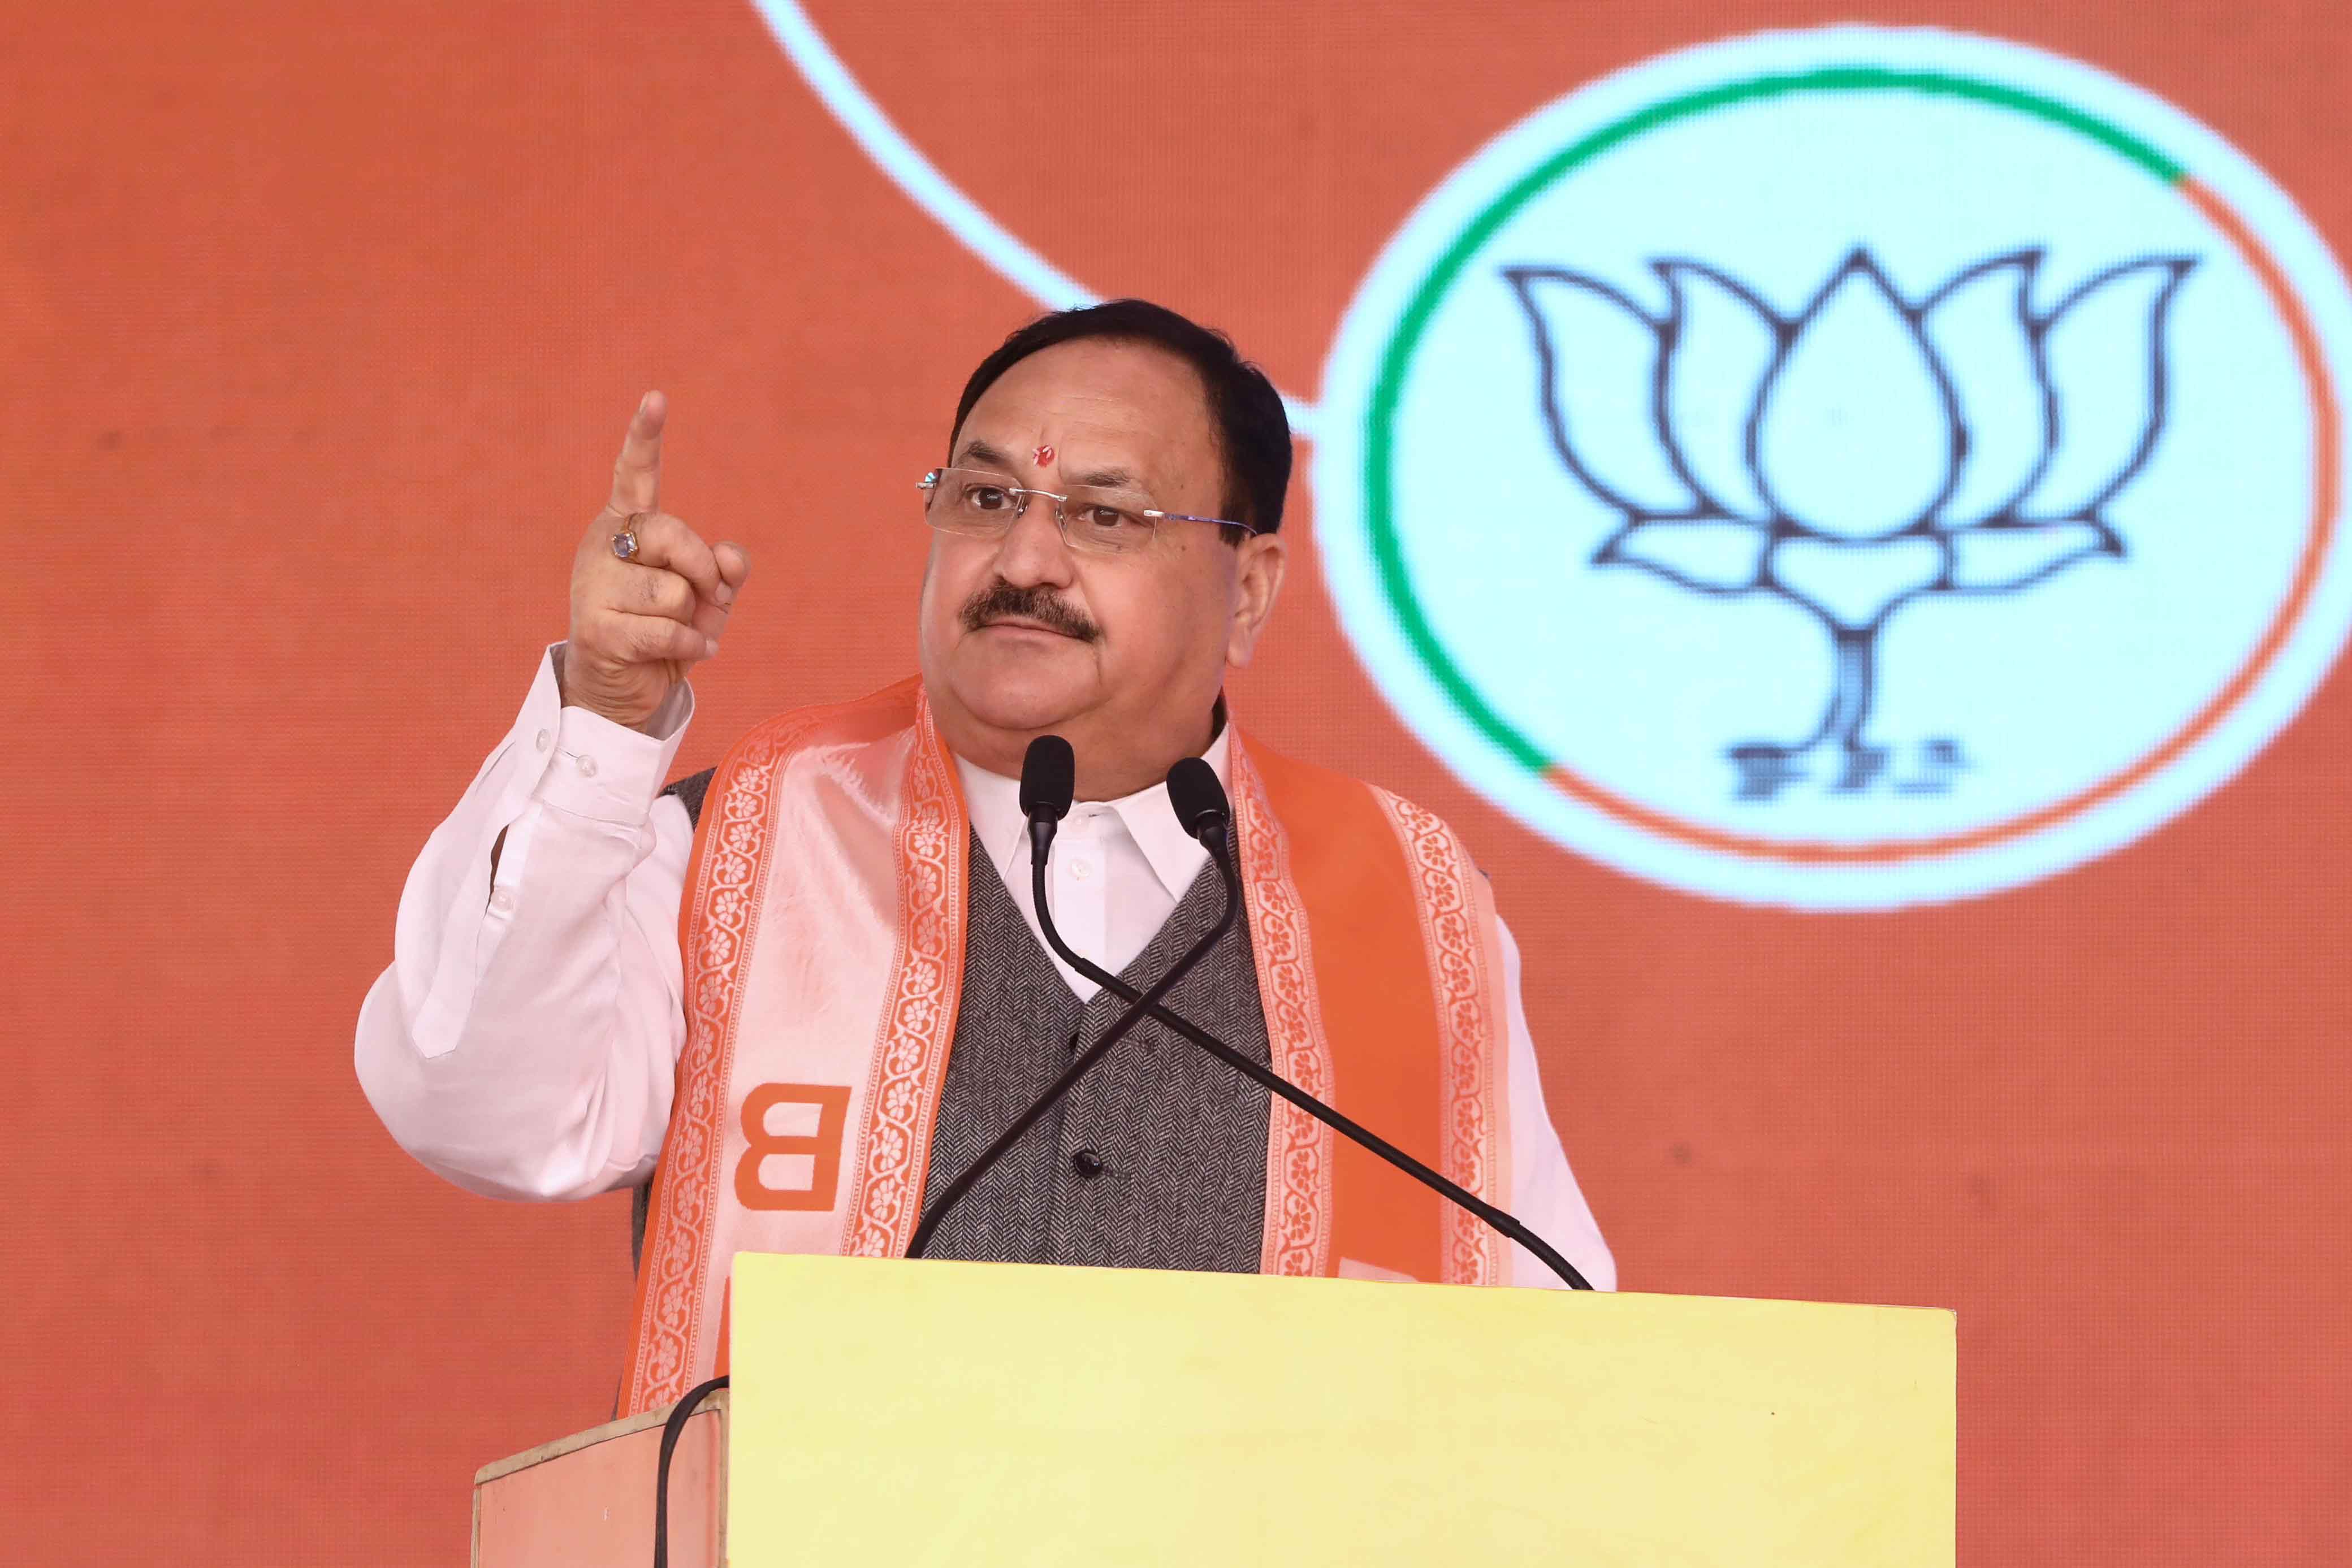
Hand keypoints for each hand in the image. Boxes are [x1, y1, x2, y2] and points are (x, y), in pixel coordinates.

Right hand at [561, 392, 750, 730]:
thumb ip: (726, 567)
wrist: (625, 688)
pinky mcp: (595, 629)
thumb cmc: (667, 629)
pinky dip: (688, 646)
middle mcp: (603, 546)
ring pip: (673, 591)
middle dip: (702, 570)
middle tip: (701, 597)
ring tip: (674, 630)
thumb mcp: (709, 594)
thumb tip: (728, 556)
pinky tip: (680, 654)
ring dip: (691, 618)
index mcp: (627, 525)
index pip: (635, 474)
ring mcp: (592, 586)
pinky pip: (667, 629)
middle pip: (673, 534)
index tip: (656, 398)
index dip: (645, 436)